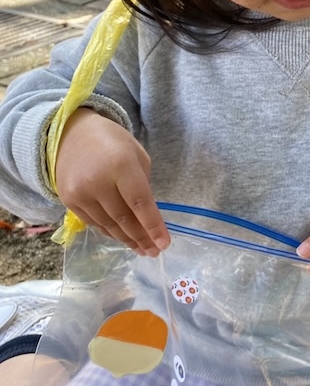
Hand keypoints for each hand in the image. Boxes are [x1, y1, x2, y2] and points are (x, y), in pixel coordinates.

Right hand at [54, 108, 168, 256]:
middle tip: (155, 251)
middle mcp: (97, 181)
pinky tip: (123, 238)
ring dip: (127, 240)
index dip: (153, 225)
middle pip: (124, 219)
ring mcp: (80, 193)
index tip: (165, 244)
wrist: (71, 134)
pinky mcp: (68, 201)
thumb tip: (147, 217)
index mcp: (120, 164)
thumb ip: (143, 184)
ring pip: (108, 225)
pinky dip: (110, 232)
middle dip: (142, 238)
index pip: (139, 202)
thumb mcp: (137, 155)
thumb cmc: (113, 142)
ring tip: (142, 249)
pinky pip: (94, 223)